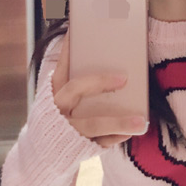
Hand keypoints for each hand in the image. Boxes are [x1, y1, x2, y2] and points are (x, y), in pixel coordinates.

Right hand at [52, 30, 146, 147]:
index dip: (70, 48)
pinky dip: (117, 137)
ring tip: (141, 120)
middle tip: (124, 78)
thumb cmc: (63, 116)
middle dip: (99, 82)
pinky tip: (134, 130)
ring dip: (118, 121)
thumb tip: (112, 59)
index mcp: (56, 91)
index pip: (62, 65)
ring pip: (92, 124)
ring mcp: (68, 128)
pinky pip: (101, 142)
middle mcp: (59, 108)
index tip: (80, 31)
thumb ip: (81, 81)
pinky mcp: (78, 146)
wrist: (45, 154)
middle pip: (75, 90)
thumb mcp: (66, 97)